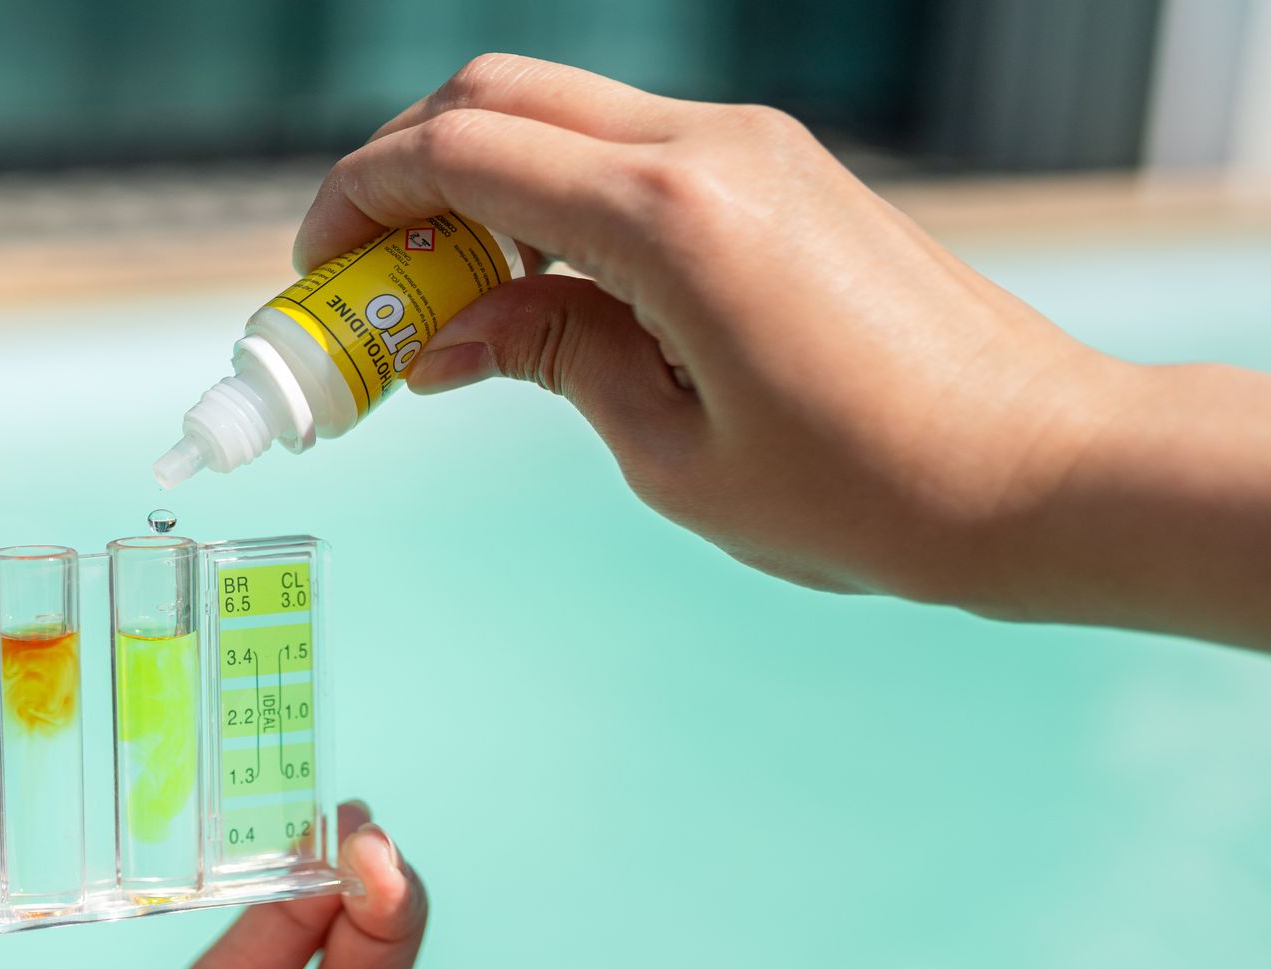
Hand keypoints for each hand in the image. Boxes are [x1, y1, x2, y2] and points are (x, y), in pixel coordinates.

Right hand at [297, 54, 1270, 648]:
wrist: (1038, 470)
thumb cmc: (864, 488)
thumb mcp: (668, 449)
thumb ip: (548, 359)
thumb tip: (452, 336)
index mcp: (666, 216)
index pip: (459, 153)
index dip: (359, 200)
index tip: (316, 271)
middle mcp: (707, 147)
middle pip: (494, 95)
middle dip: (401, 172)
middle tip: (363, 280)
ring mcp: (751, 146)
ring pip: (560, 112)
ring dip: (477, 184)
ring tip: (446, 306)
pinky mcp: (779, 172)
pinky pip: (626, 152)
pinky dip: (552, 199)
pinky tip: (540, 296)